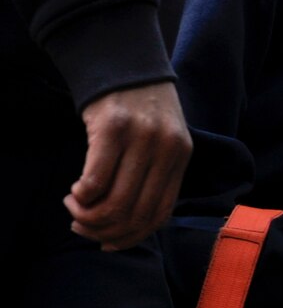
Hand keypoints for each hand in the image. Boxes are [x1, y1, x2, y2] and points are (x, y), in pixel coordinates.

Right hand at [66, 81, 190, 250]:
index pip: (160, 214)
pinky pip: (96, 180)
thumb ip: (152, 177)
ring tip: (75, 207)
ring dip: (88, 216)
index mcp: (181, 157)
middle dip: (104, 230)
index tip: (108, 242)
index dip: (131, 237)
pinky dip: (82, 196)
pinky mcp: (113, 129)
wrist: (125, 64)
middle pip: (135, 213)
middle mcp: (167, 150)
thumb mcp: (161, 142)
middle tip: (82, 225)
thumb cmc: (139, 110)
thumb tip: (126, 226)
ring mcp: (142, 139)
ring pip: (115, 202)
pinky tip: (75, 191)